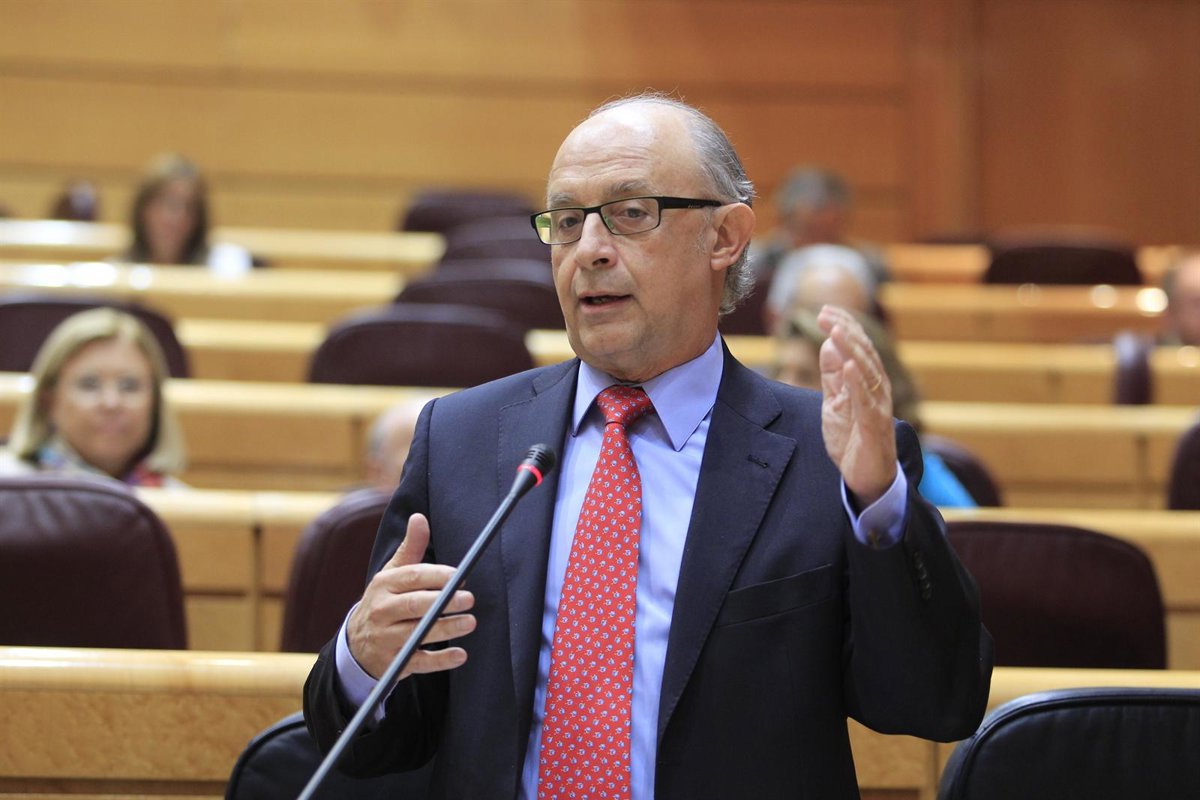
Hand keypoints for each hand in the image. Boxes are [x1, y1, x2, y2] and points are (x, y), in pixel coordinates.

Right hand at [347, 513, 475, 679]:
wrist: (356, 644)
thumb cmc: (384, 602)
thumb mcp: (391, 574)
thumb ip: (410, 548)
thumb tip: (419, 517)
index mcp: (384, 585)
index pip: (412, 577)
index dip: (437, 576)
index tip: (460, 576)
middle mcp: (383, 611)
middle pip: (414, 605)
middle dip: (443, 601)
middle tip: (469, 599)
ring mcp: (387, 638)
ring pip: (417, 633)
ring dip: (446, 629)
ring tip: (470, 622)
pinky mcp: (394, 663)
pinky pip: (419, 662)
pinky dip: (440, 660)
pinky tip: (460, 655)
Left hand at [817, 305, 897, 506]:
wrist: (867, 478)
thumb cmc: (854, 439)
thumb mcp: (836, 402)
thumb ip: (832, 376)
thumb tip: (828, 344)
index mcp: (868, 382)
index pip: (857, 347)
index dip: (843, 327)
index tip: (823, 310)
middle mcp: (877, 390)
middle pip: (864, 354)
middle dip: (845, 331)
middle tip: (825, 314)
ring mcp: (878, 407)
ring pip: (867, 372)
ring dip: (851, 350)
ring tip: (836, 331)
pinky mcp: (875, 427)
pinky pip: (867, 402)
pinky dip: (858, 383)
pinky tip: (848, 367)